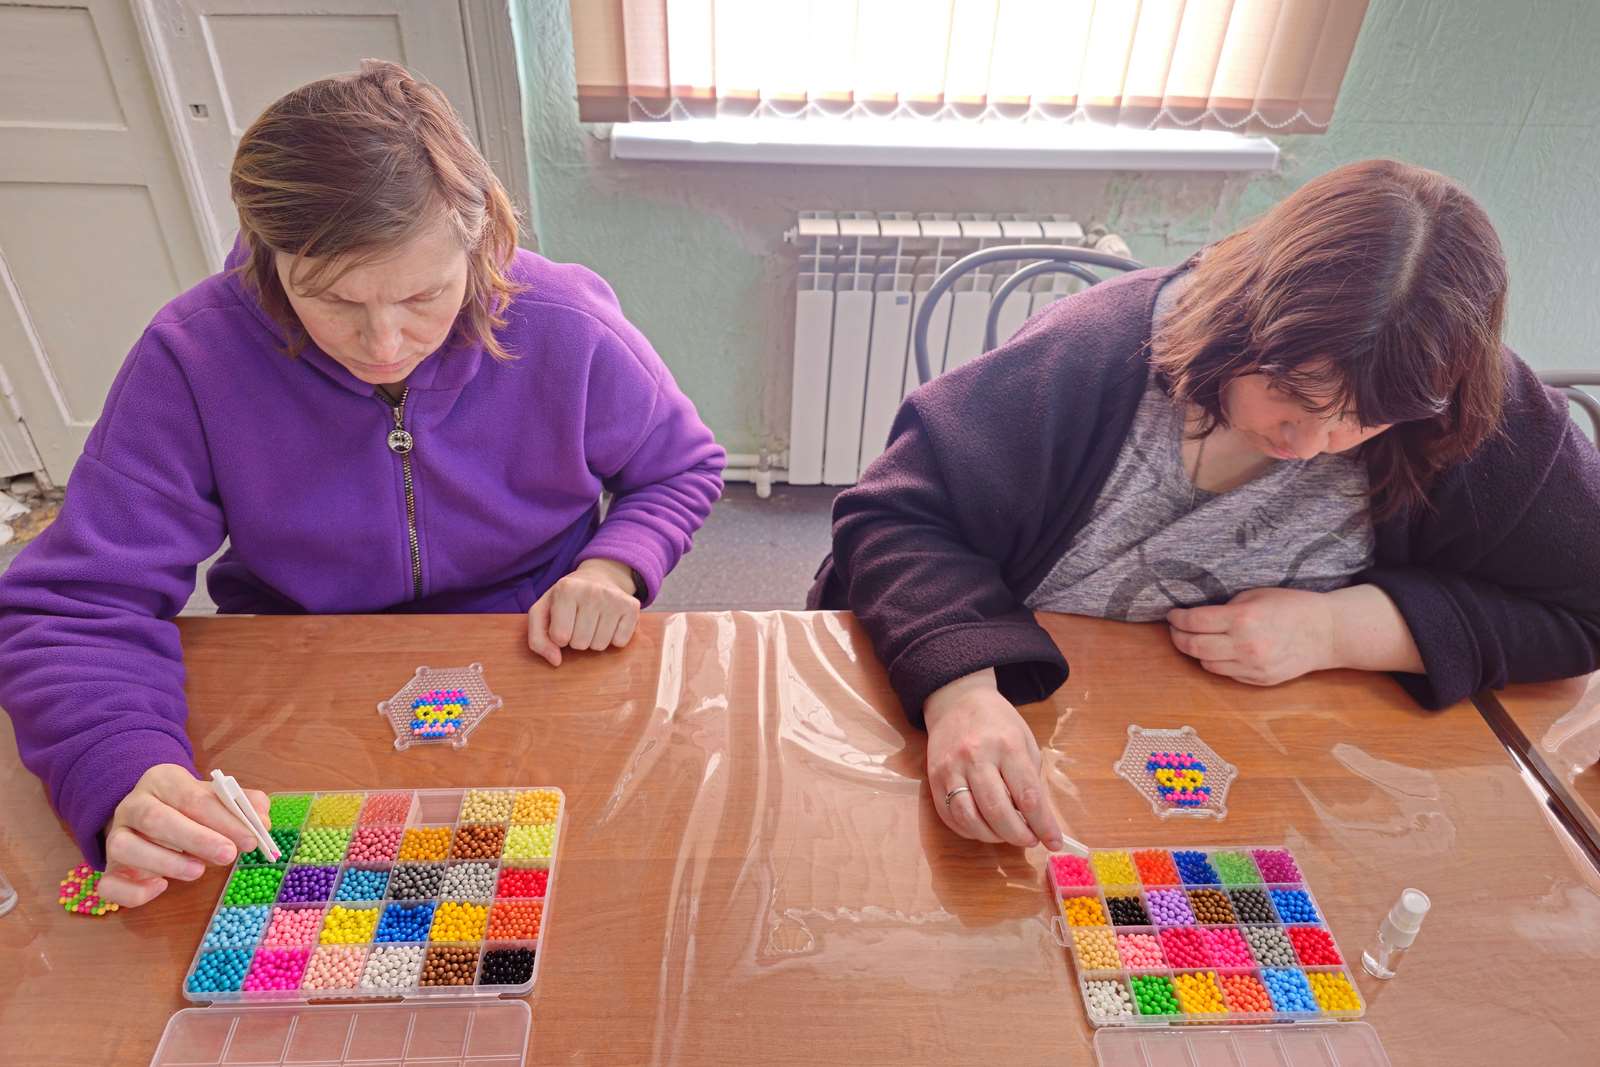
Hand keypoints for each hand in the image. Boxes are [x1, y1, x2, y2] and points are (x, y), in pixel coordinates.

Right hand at [100, 763, 268, 906]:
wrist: (146, 818)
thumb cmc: (189, 810)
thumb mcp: (216, 799)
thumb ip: (242, 806)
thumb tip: (262, 820)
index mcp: (162, 781)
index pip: (191, 796)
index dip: (223, 819)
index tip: (251, 839)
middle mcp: (132, 806)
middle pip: (155, 819)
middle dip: (195, 839)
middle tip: (229, 855)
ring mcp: (116, 838)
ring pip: (126, 847)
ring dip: (166, 862)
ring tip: (198, 871)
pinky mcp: (109, 870)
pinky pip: (109, 885)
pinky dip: (134, 891)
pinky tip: (161, 887)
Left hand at [527, 557, 639, 666]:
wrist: (598, 577)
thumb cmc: (566, 600)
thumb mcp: (542, 612)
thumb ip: (538, 639)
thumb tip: (556, 661)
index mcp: (566, 589)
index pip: (560, 637)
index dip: (559, 636)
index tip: (563, 621)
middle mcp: (592, 591)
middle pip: (580, 644)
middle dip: (577, 639)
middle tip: (579, 621)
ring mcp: (614, 598)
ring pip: (600, 646)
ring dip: (594, 640)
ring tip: (594, 622)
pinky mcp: (632, 606)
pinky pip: (620, 642)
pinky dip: (613, 638)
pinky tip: (609, 623)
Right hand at [924, 669, 1066, 849]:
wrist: (956, 701)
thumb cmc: (997, 723)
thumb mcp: (1024, 741)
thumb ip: (1030, 779)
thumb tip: (1037, 820)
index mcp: (1006, 745)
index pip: (1027, 795)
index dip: (1043, 825)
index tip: (1053, 842)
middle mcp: (976, 757)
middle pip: (997, 810)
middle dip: (1017, 835)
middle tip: (1029, 840)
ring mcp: (951, 769)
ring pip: (970, 818)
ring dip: (992, 837)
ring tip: (1006, 835)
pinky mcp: (934, 779)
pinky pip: (950, 816)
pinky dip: (969, 830)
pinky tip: (983, 828)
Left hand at [1167, 587, 1336, 685]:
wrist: (1326, 632)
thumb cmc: (1291, 606)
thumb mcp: (1256, 596)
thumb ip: (1226, 609)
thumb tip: (1199, 617)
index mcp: (1242, 619)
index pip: (1195, 622)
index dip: (1178, 619)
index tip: (1172, 615)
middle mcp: (1244, 646)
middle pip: (1193, 647)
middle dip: (1178, 637)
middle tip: (1175, 629)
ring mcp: (1251, 667)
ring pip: (1206, 664)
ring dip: (1195, 652)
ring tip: (1194, 640)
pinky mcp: (1258, 680)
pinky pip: (1225, 673)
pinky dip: (1215, 662)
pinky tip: (1217, 651)